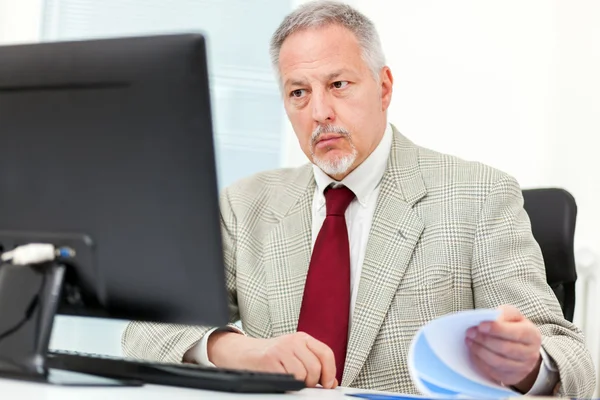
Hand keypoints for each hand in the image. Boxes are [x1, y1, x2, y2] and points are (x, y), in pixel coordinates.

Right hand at [207, 331, 337, 388]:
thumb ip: (314, 364)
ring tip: (292, 382)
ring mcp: (281, 349)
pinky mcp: (270, 359)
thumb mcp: (295, 355)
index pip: (326, 353)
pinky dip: (289, 384)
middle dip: (314, 382)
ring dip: (300, 384)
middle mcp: (293, 341)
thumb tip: (331, 382)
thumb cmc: (272, 357)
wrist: (245, 353)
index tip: (327, 383)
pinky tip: (282, 379)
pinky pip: (289, 378)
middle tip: (306, 385)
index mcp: (303, 339)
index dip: (330, 371)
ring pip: (303, 374)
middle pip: (316, 366)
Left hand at [466, 305, 541, 392]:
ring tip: (469, 340)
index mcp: (532, 335)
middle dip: (484, 340)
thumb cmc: (514, 327)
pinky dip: (480, 361)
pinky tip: (473, 351)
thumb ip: (503, 314)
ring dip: (480, 351)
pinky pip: (493, 371)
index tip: (481, 325)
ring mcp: (522, 368)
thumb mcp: (513, 316)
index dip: (497, 329)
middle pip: (505, 349)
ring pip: (498, 362)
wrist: (523, 347)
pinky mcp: (511, 378)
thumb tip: (490, 319)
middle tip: (470, 332)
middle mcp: (530, 354)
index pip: (516, 333)